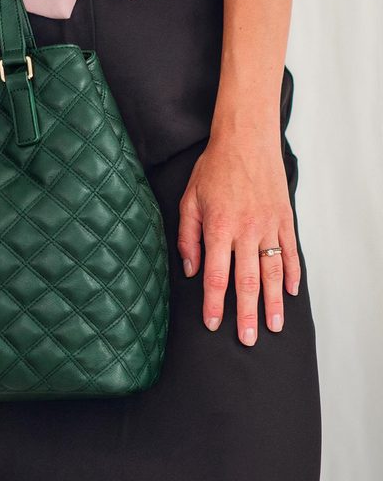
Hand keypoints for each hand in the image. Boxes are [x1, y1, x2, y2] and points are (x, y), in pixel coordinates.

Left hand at [177, 128, 301, 346]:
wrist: (246, 140)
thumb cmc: (214, 168)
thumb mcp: (189, 199)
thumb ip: (188, 237)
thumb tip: (191, 270)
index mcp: (219, 227)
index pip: (215, 275)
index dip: (213, 303)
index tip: (213, 324)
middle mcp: (246, 230)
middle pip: (247, 281)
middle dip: (246, 314)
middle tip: (247, 340)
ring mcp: (268, 226)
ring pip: (272, 272)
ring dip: (272, 302)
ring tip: (272, 326)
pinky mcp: (284, 219)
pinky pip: (290, 252)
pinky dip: (292, 274)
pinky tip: (290, 293)